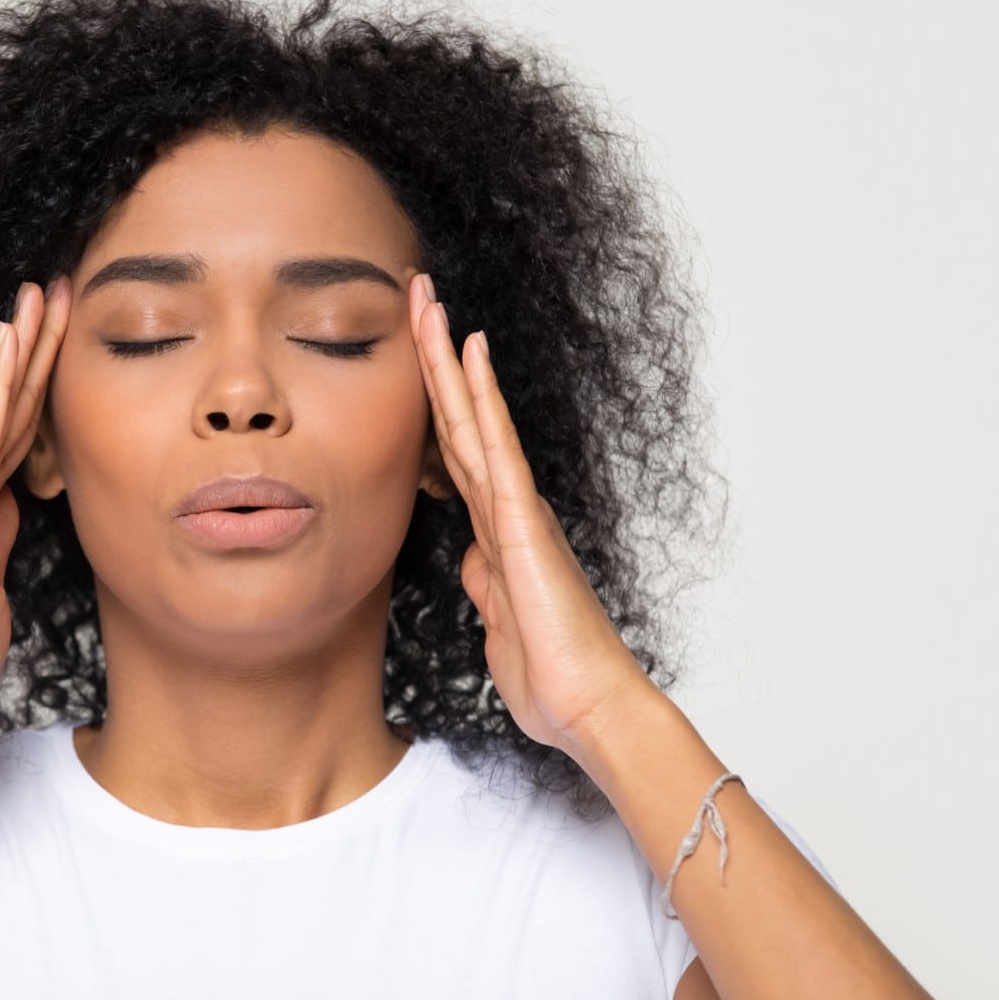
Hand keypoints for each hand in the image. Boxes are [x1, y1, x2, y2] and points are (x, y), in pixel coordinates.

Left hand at [408, 273, 657, 755]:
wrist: (587, 706)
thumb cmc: (549, 672)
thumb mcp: (498, 621)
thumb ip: (485, 584)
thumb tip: (472, 563)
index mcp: (496, 529)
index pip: (452, 449)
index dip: (430, 398)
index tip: (410, 350)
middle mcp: (507, 506)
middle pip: (458, 418)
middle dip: (433, 356)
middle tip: (414, 293)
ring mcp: (516, 509)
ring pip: (472, 417)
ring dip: (447, 359)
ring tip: (428, 301)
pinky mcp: (524, 522)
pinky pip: (497, 448)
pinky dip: (483, 398)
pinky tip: (471, 352)